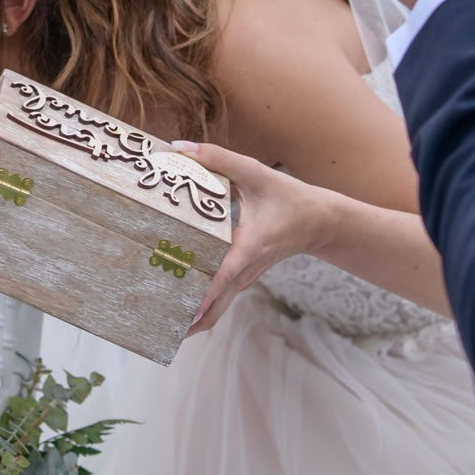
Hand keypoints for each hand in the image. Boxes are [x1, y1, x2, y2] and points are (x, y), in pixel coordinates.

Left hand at [176, 141, 335, 335]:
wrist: (319, 221)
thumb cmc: (288, 196)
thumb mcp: (255, 172)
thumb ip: (217, 158)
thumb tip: (179, 149)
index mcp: (249, 245)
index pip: (223, 274)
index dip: (204, 292)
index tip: (184, 310)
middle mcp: (246, 269)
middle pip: (216, 306)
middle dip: (188, 320)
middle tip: (155, 324)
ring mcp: (246, 278)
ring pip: (218, 309)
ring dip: (192, 319)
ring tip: (159, 325)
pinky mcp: (244, 278)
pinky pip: (221, 300)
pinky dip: (202, 309)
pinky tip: (177, 311)